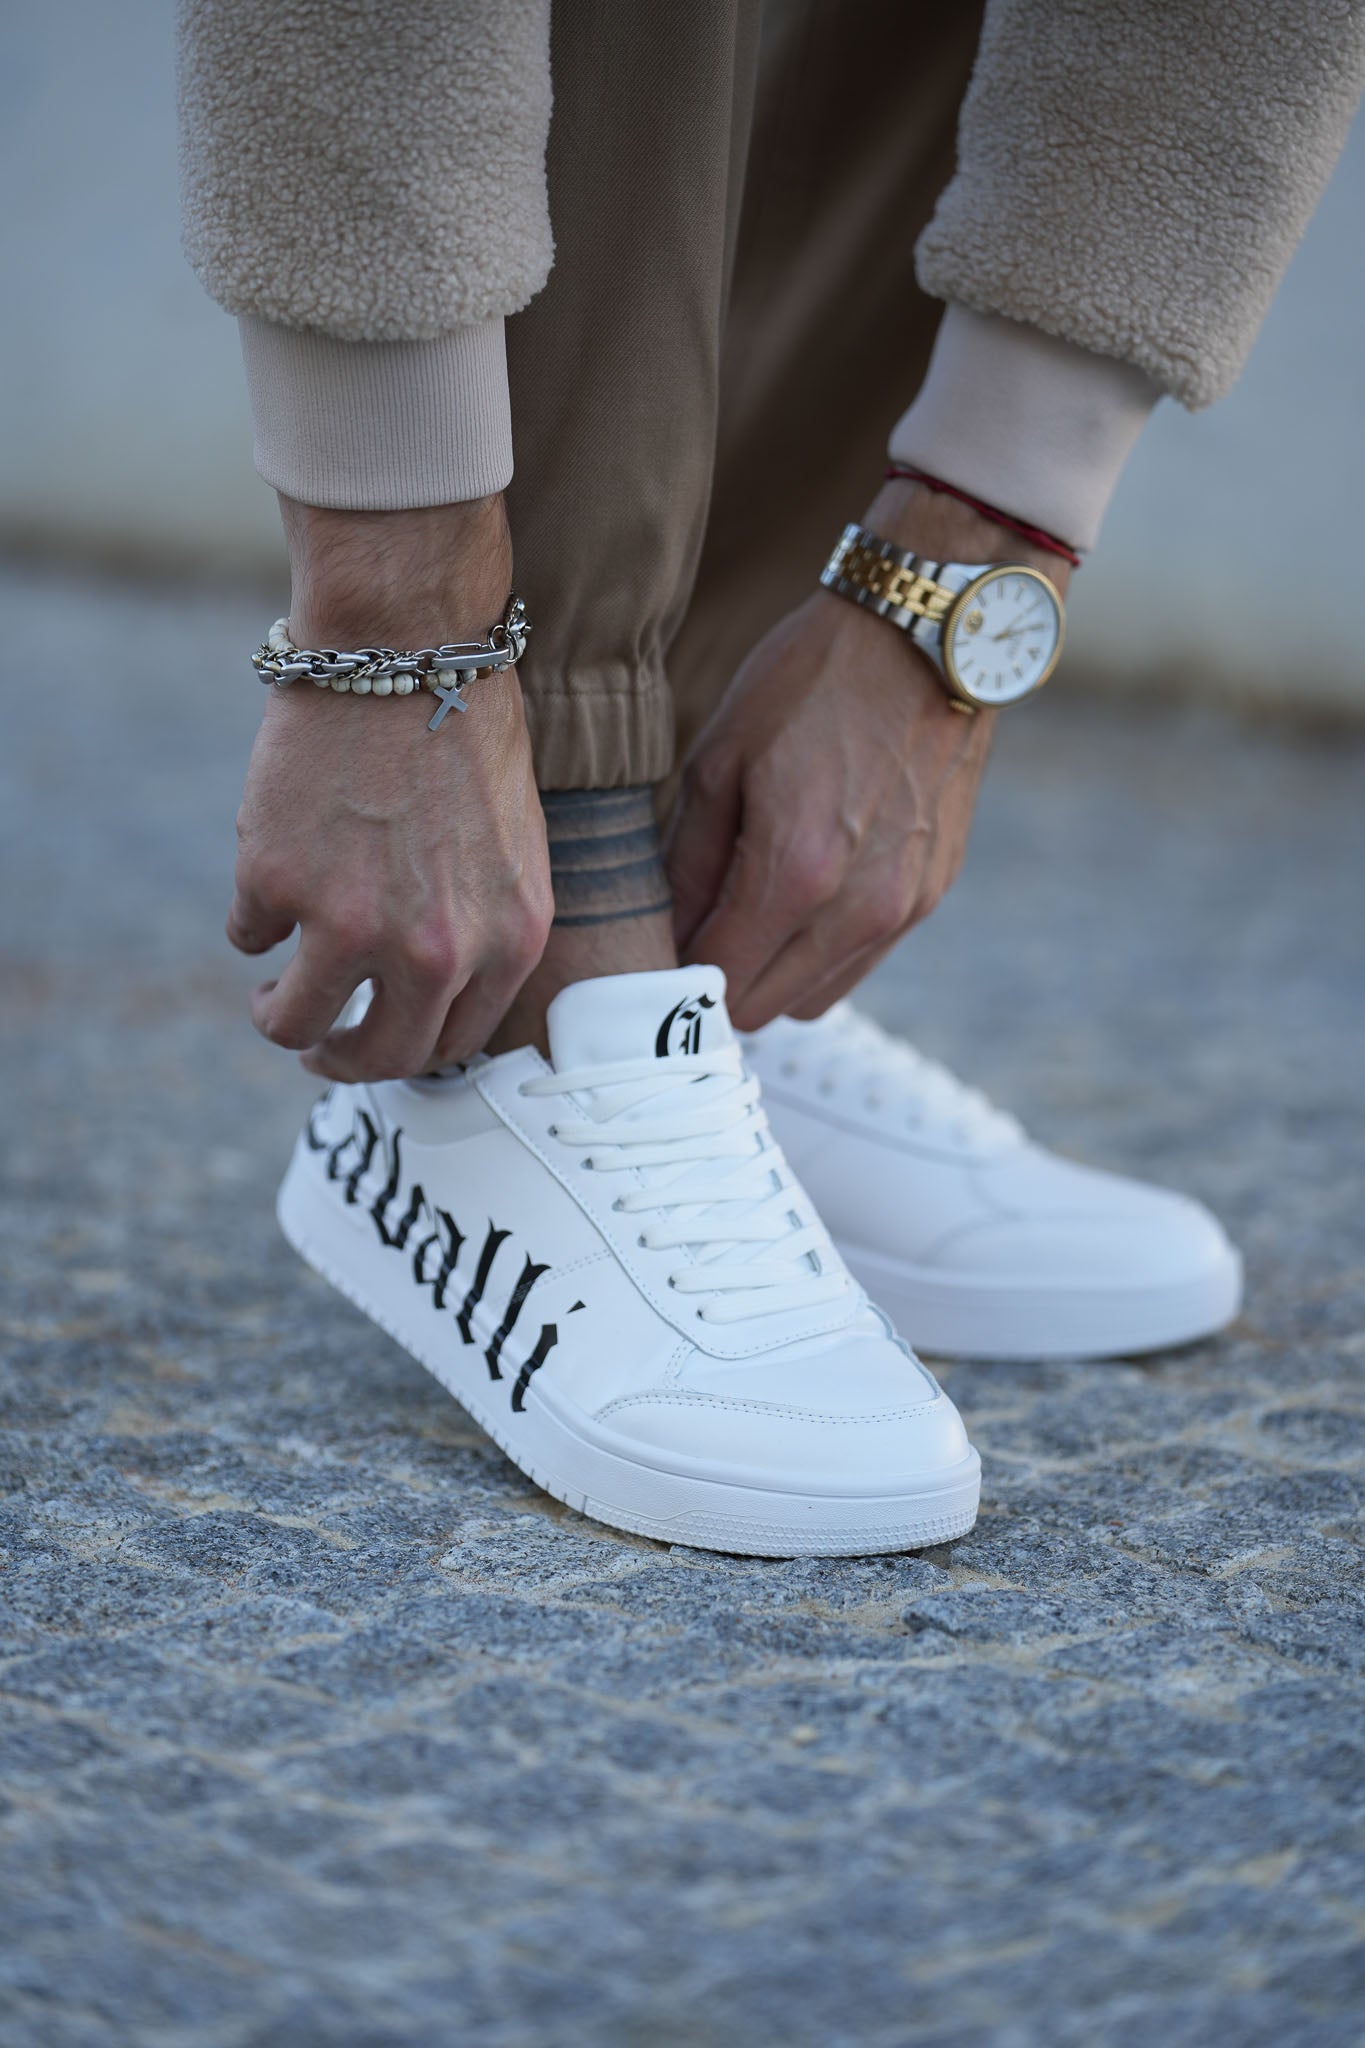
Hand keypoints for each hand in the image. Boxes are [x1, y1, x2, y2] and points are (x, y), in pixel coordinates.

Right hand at [227, 494, 552, 1079]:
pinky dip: (252, 922)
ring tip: (272, 996)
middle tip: (319, 1048)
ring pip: (294, 1020)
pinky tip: (265, 892)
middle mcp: (437, 952)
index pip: (454, 1043)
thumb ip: (481, 927)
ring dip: (278, 1016)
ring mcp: (353, 924)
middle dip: (341, 1062)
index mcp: (509, 942)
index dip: (409, 1051)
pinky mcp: (280, 884)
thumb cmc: (469, 731)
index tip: (380, 1041)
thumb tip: (431, 992)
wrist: (408, 647)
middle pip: (379, 1057)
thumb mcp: (514, 849)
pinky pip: (250, 933)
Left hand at [665, 477, 1070, 1029]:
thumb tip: (669, 933)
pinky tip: (809, 887)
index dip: (677, 971)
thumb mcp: (718, 760)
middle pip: (764, 1007)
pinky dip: (824, 947)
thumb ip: (689, 863)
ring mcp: (903, 907)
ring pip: (815, 998)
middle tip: (701, 926)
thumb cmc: (811, 681)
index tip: (662, 941)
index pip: (718, 979)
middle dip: (723, 978)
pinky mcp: (932, 894)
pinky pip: (861, 961)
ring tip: (754, 909)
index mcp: (795, 872)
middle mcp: (857, 908)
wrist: (927, 634)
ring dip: (775, 971)